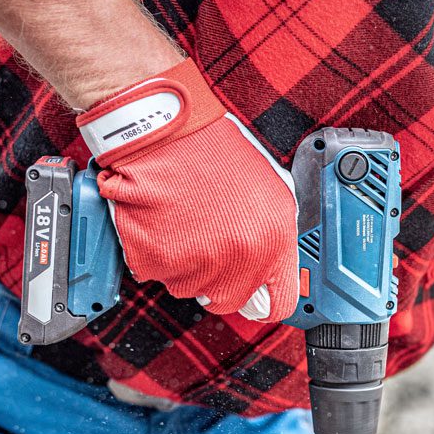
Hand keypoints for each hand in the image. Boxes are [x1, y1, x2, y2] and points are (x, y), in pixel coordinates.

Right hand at [76, 58, 298, 320]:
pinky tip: (162, 222)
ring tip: (184, 221)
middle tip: (209, 241)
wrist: (164, 131)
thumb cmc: (214, 152)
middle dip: (220, 279)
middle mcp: (239, 258)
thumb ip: (274, 239)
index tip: (258, 297)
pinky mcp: (158, 261)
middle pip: (230, 300)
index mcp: (274, 241)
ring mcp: (198, 263)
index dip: (266, 302)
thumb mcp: (270, 191)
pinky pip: (156, 273)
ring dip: (186, 264)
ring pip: (191, 288)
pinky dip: (155, 254)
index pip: (278, 303)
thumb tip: (272, 274)